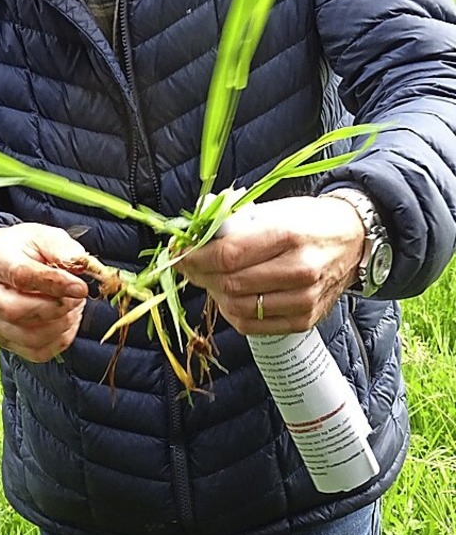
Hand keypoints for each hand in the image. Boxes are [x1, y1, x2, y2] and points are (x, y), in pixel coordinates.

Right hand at [0, 224, 88, 361]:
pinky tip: (66, 321)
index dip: (54, 283)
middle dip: (55, 308)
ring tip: (74, 306)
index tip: (80, 287)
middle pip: (15, 310)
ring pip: (27, 336)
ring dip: (60, 325)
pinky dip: (59, 341)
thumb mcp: (44, 236)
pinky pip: (35, 352)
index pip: (19, 275)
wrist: (6, 263)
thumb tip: (79, 265)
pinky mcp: (3, 339)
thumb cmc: (27, 249)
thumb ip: (62, 248)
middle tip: (77, 298)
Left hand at [177, 195, 364, 334]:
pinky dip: (233, 313)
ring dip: (214, 294)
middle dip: (200, 275)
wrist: (352, 239)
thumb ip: (236, 223)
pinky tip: (229, 297)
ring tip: (210, 279)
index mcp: (288, 235)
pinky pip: (254, 325)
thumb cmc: (308, 220)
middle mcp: (299, 270)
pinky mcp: (305, 319)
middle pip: (230, 283)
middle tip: (189, 266)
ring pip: (238, 308)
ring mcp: (304, 299)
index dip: (196, 257)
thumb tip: (195, 236)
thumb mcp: (274, 209)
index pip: (228, 255)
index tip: (181, 253)